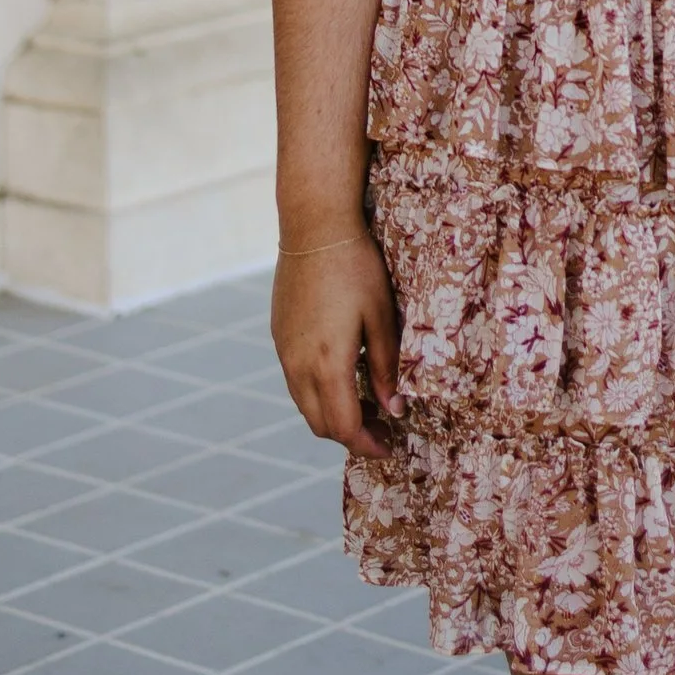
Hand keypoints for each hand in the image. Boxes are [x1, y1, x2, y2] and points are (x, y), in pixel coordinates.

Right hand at [273, 221, 400, 456]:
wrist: (313, 228)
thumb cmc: (356, 268)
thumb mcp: (381, 317)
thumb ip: (386, 368)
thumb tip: (395, 409)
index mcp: (327, 365)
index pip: (344, 427)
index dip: (368, 445)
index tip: (390, 447)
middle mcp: (299, 366)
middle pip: (321, 424)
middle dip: (351, 435)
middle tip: (383, 426)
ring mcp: (284, 352)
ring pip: (305, 405)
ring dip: (333, 414)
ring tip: (367, 402)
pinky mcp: (279, 337)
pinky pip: (296, 382)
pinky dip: (319, 393)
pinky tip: (343, 374)